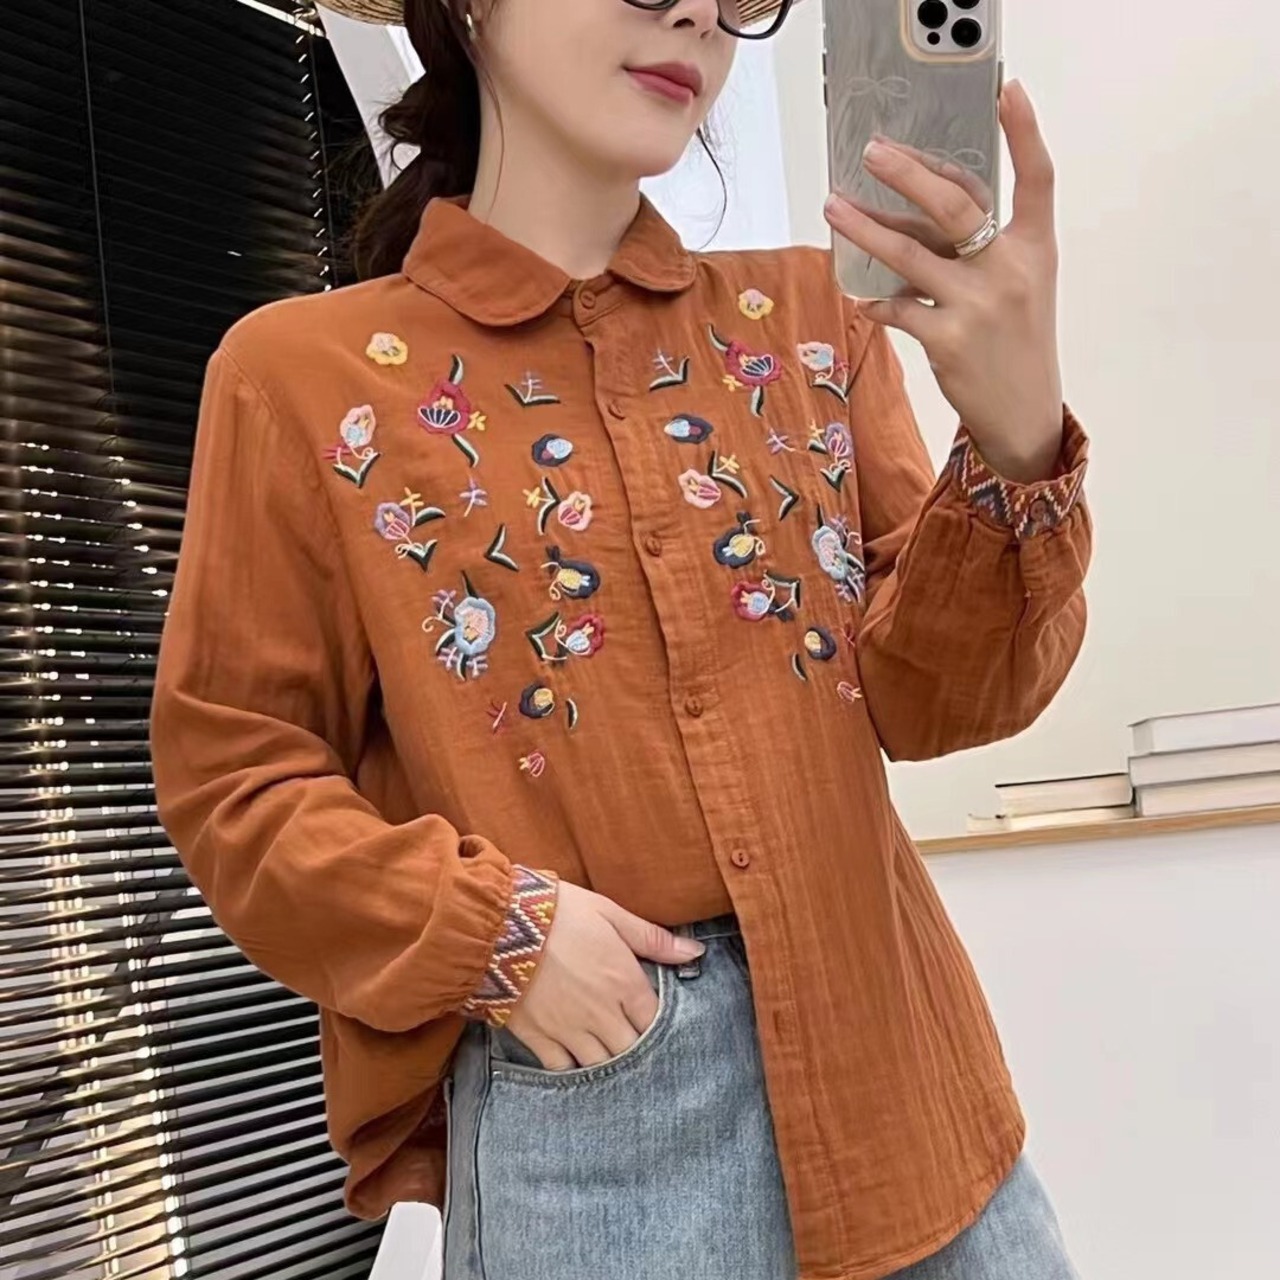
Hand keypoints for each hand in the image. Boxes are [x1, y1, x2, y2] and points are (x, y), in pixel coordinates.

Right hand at [503, 882, 704, 1069]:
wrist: (499, 923)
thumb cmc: (558, 912)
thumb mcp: (610, 914)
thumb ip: (653, 938)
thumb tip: (695, 952)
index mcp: (624, 981)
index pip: (655, 1019)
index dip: (657, 1023)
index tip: (652, 1018)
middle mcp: (601, 1013)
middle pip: (632, 1049)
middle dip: (636, 1047)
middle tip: (632, 1038)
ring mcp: (568, 1030)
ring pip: (601, 1065)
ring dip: (608, 1060)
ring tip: (607, 1050)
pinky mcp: (537, 1038)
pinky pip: (562, 1069)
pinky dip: (571, 1068)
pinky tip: (574, 1058)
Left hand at [824, 80, 1063, 483]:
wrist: (1024, 410)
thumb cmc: (1015, 338)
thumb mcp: (1018, 283)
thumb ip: (981, 245)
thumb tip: (914, 209)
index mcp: (1036, 248)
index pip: (1037, 179)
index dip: (1025, 134)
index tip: (1008, 93)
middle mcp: (1010, 270)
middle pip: (955, 207)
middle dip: (909, 175)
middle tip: (872, 152)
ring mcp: (977, 305)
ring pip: (910, 254)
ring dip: (866, 229)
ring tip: (833, 208)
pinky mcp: (946, 340)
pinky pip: (897, 309)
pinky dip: (877, 302)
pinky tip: (862, 299)